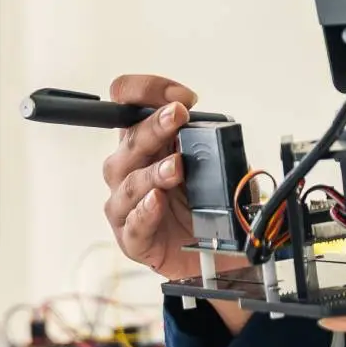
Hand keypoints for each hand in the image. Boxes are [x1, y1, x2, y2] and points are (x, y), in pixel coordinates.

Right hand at [100, 74, 203, 283]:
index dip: (149, 91)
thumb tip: (218, 131)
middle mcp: (130, 169)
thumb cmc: (206, 206)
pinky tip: (156, 202)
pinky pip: (132, 223)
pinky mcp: (133, 238)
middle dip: (154, 125)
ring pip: (127, 182)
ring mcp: (127, 204)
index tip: (182, 97)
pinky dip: (144, 212)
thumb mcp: (219, 168)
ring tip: (176, 168)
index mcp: (147, 143)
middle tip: (178, 115)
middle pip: (129, 139)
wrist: (215, 255)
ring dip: (152, 171)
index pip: (130, 103)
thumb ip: (213, 147)